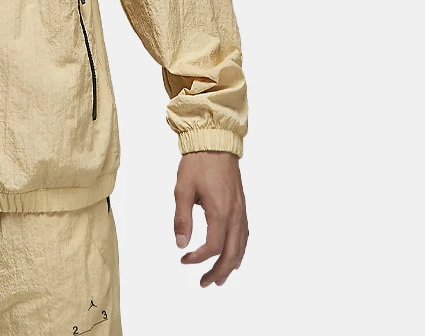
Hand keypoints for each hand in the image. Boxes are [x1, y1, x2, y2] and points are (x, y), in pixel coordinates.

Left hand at [173, 151, 247, 287]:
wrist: (215, 141)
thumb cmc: (198, 163)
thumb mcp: (183, 188)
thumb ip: (182, 217)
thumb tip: (180, 243)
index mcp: (220, 211)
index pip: (213, 246)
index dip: (198, 258)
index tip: (183, 258)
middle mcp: (235, 214)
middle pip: (232, 254)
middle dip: (219, 272)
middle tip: (205, 283)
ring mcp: (241, 211)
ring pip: (242, 247)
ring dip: (231, 265)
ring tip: (219, 278)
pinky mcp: (241, 206)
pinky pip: (244, 235)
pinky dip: (239, 250)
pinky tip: (232, 255)